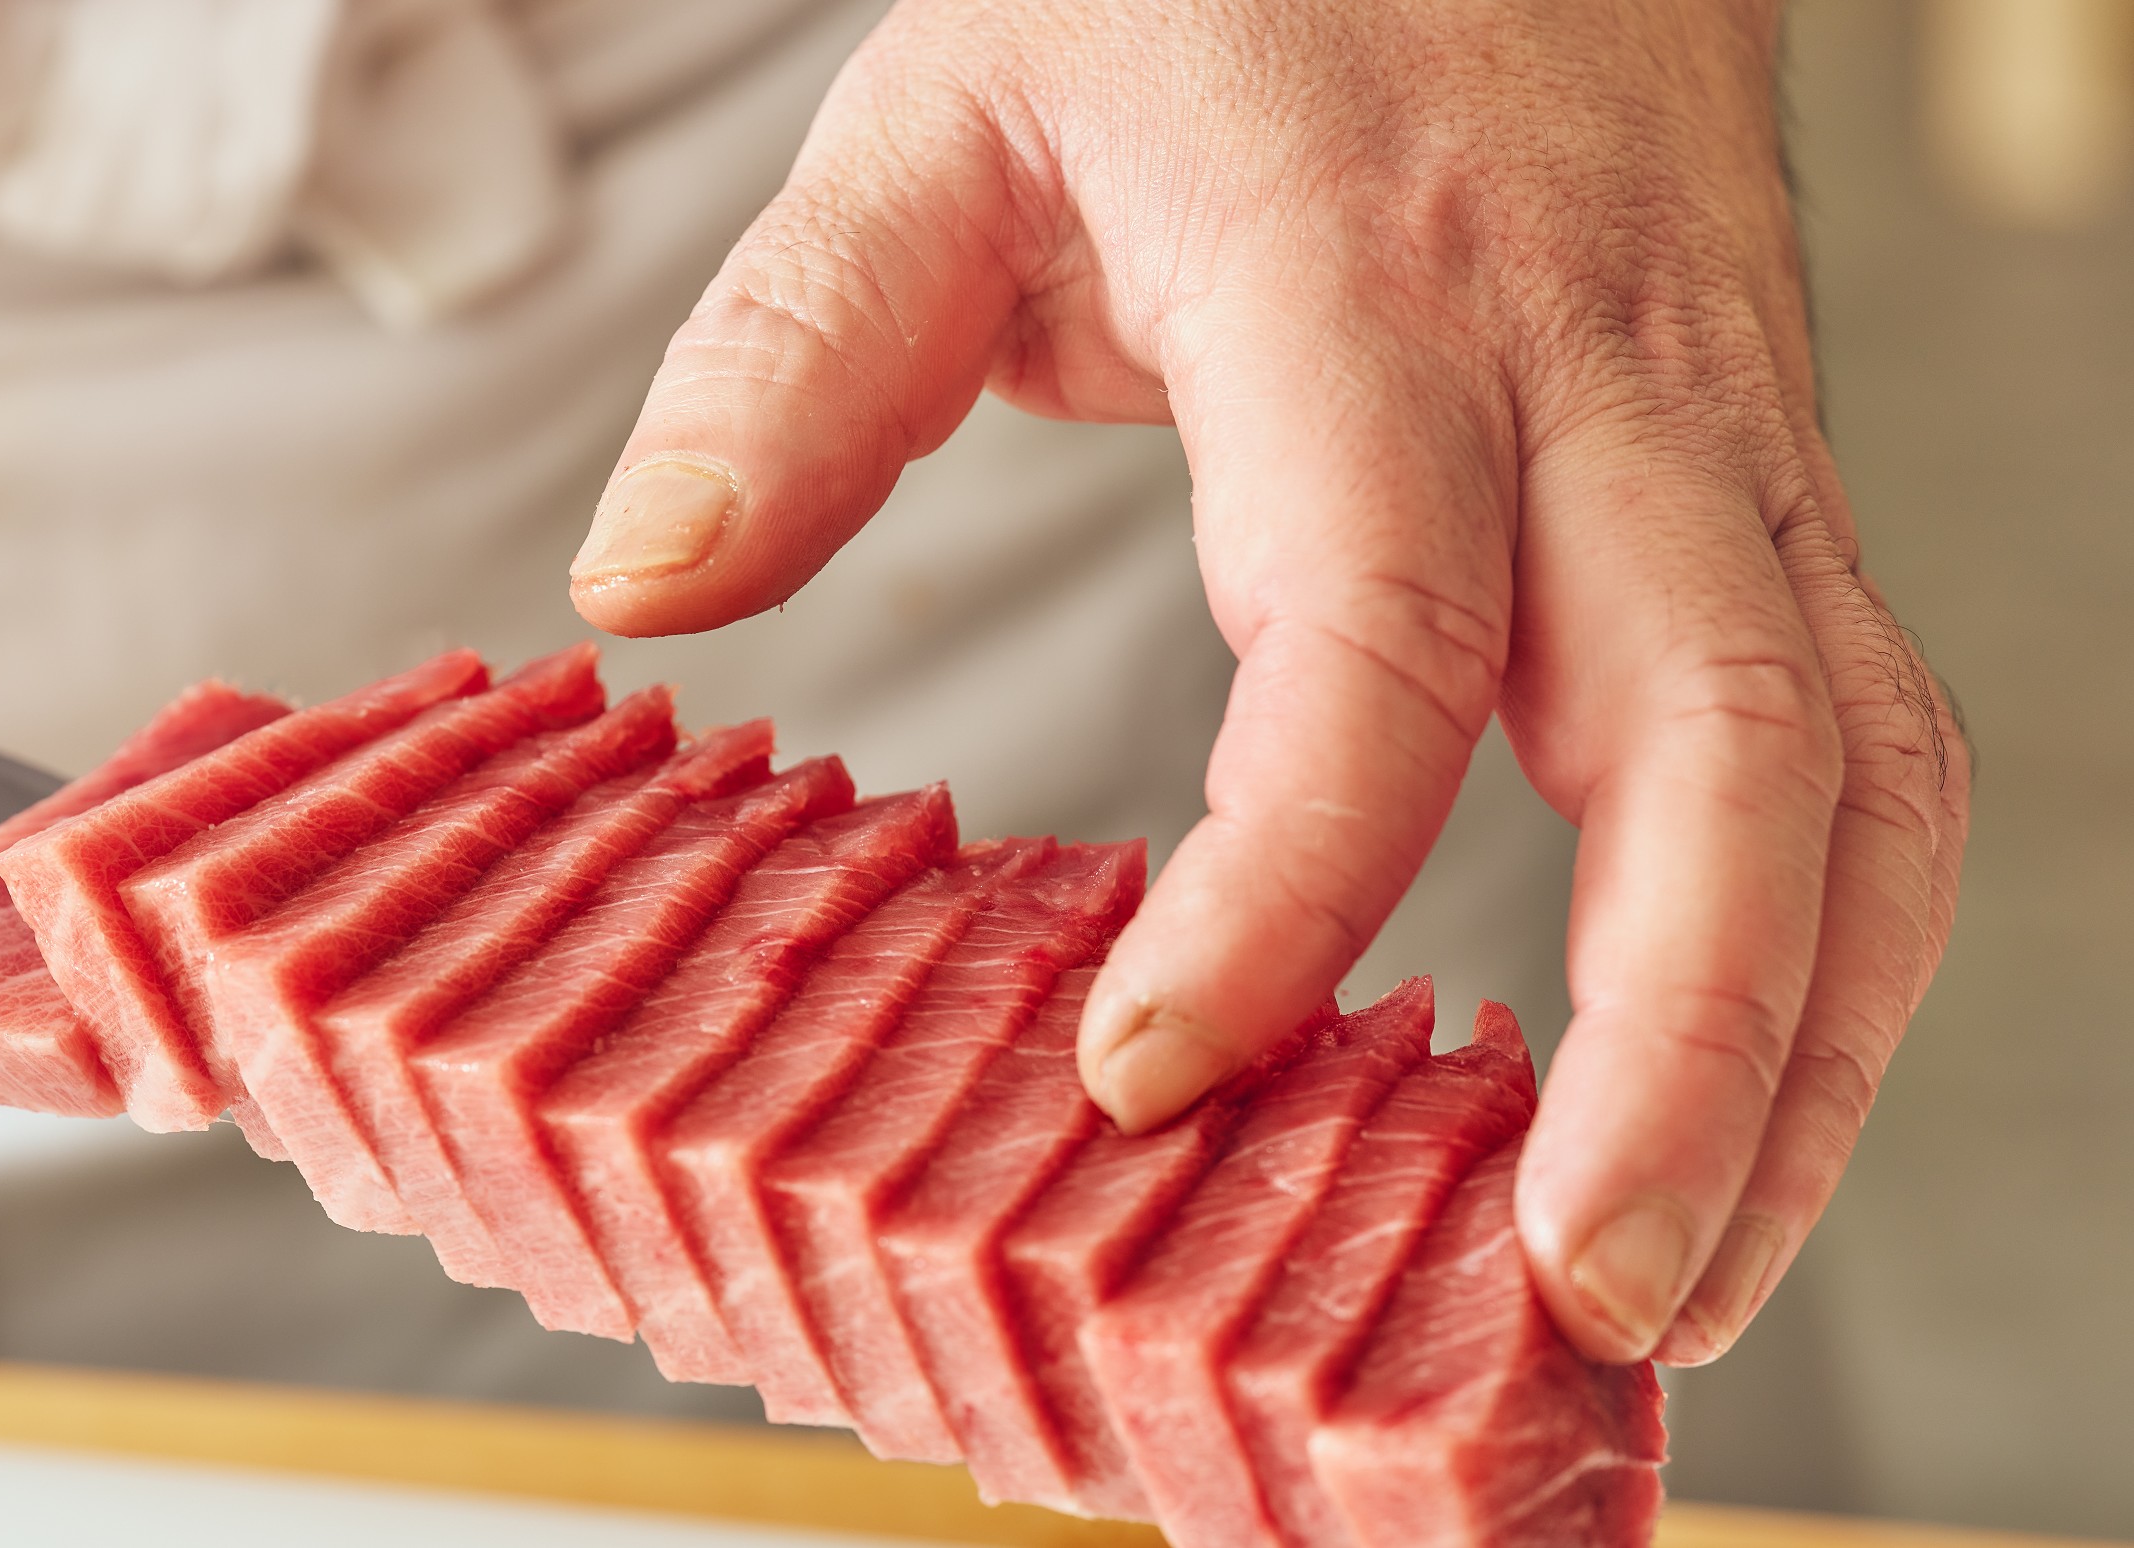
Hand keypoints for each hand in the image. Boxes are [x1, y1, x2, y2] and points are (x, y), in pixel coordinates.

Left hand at [565, 0, 1966, 1366]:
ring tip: (1674, 1281)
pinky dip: (1836, 956)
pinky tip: (1746, 1110)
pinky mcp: (1768, 493)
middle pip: (1721, 729)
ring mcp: (1720, 440)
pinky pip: (1866, 740)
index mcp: (1362, 290)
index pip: (1371, 623)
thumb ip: (794, 351)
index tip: (1156, 1073)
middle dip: (1683, 1040)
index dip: (1285, 876)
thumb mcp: (950, 113)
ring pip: (1851, 762)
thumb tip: (644, 583)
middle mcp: (1593, 381)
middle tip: (1576, 1286)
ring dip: (1801, 1048)